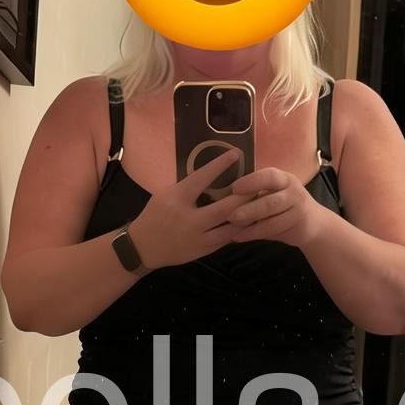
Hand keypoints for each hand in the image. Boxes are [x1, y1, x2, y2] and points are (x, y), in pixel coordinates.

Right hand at [128, 151, 249, 269]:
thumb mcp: (166, 195)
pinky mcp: (205, 250)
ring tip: (260, 203)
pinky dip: (240, 228)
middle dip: (245, 196)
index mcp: (178, 199)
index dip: (220, 165)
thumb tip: (213, 175)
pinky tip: (250, 220)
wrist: (144, 248)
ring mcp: (199, 238)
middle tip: (259, 185)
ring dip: (248, 215)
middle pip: (227, 207)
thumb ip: (188, 187)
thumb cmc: (155, 216)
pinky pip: (227, 238)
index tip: (236, 154)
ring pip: (232, 226)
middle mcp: (191, 219)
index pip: (202, 178)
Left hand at [225, 167, 327, 248]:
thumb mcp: (272, 193)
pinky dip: (256, 234)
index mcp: (283, 178)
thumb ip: (254, 193)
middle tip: (230, 216)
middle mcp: (293, 190)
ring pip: (272, 219)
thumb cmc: (283, 206)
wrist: (312, 223)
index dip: (252, 182)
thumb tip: (221, 194)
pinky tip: (240, 237)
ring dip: (251, 226)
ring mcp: (298, 209)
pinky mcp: (299, 226)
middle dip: (249, 209)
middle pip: (270, 201)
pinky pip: (275, 231)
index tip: (234, 188)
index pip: (269, 176)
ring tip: (233, 231)